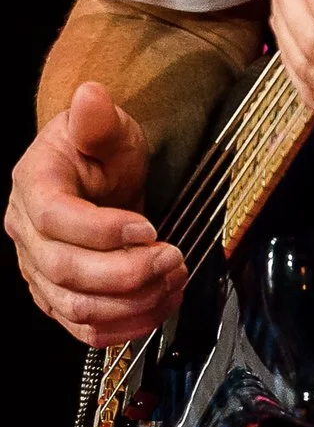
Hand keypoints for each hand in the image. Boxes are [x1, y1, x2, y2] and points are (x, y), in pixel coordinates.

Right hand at [4, 82, 186, 345]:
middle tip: (174, 259)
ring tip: (174, 280)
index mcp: (33, 186)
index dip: (102, 231)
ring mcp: (39, 272)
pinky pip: (85, 330)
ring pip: (77, 308)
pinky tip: (159, 306)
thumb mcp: (108, 129)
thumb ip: (99, 120)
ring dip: (134, 303)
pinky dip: (126, 327)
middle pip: (66, 271)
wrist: (99, 183)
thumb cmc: (101, 155)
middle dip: (128, 272)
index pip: (55, 218)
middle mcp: (26, 234)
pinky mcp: (59, 299)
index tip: (150, 227)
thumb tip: (90, 96)